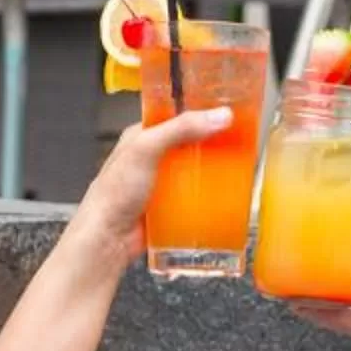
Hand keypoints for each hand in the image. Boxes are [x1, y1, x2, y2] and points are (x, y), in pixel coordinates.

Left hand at [65, 106, 232, 266]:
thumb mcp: (146, 150)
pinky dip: (207, 193)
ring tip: (240, 165)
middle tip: (241, 139)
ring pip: (193, 169)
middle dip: (212, 142)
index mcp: (141, 136)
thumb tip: (220, 115)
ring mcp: (160, 182)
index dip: (199, 112)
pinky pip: (193, 194)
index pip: (175, 115)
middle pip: (188, 143)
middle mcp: (151, 156)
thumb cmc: (116, 193)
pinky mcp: (168, 205)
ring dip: (213, 169)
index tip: (228, 110)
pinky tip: (225, 194)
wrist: (108, 239)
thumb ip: (180, 129)